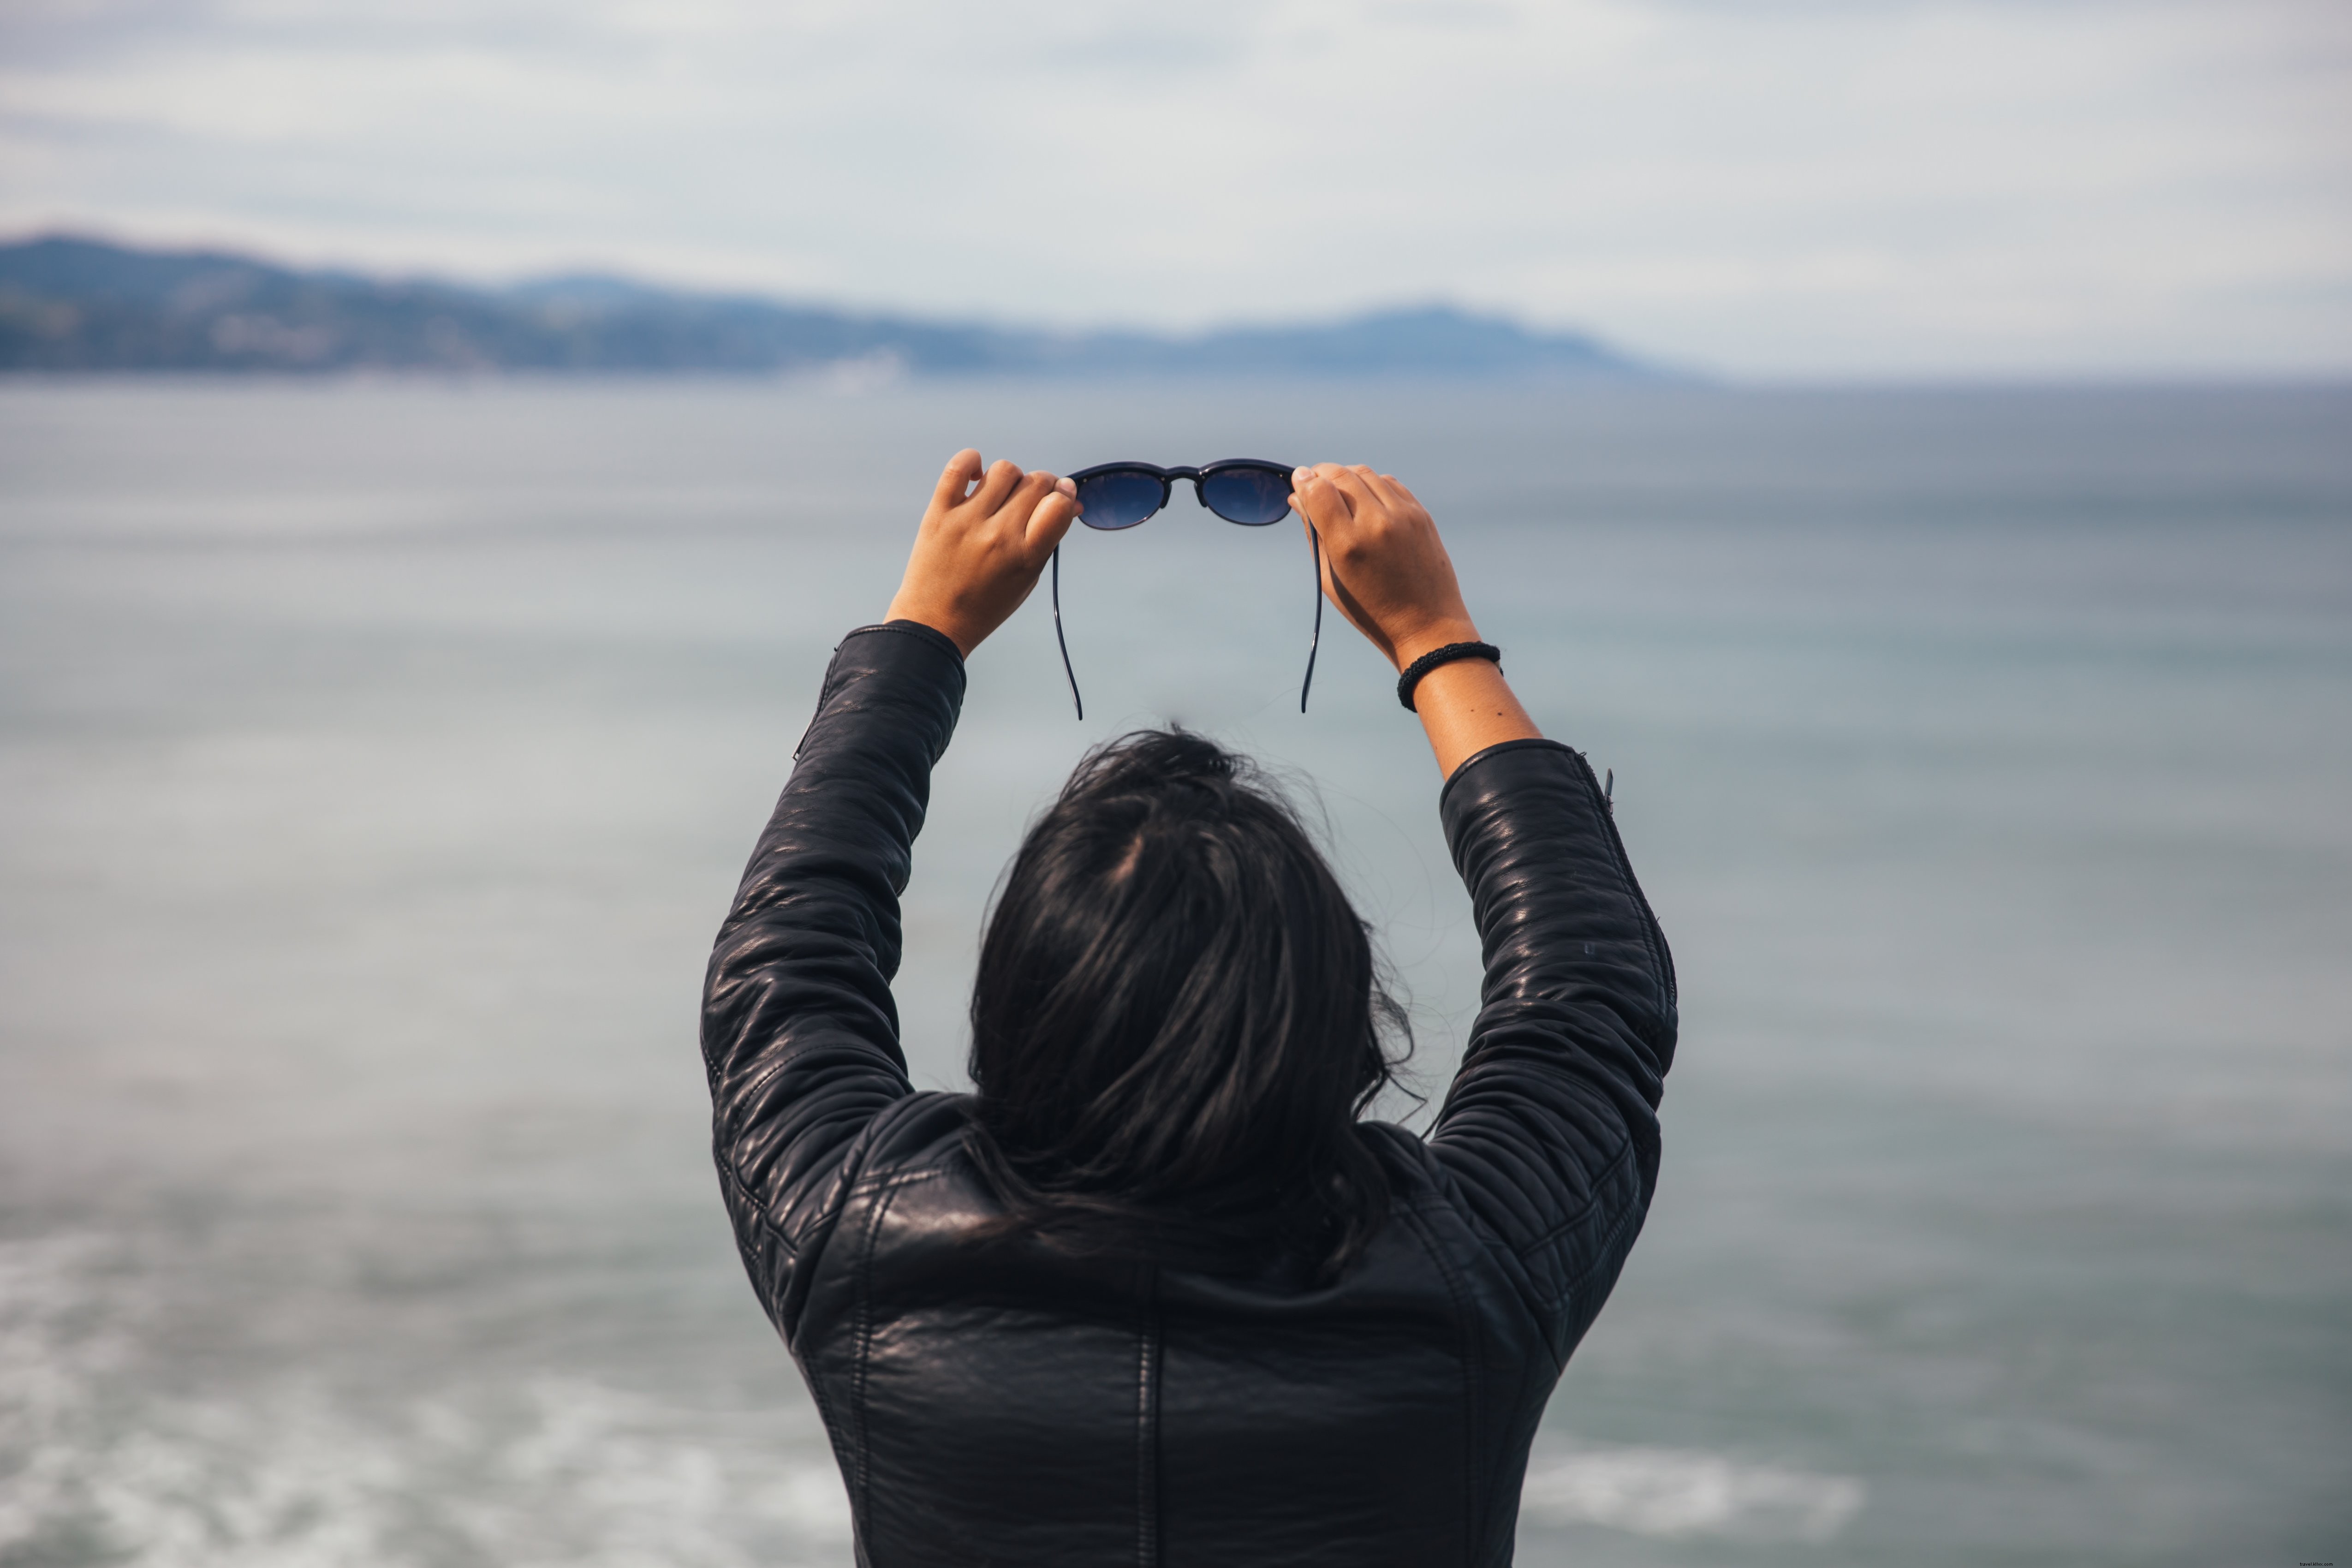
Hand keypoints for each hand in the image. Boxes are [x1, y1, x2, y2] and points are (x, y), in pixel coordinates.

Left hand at [885, 450, 1079, 656]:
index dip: (1066, 494)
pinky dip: (972, 461)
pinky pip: (959, 467)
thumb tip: (1069, 502)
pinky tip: (977, 476)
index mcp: (1025, 557)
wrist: (934, 622)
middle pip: (1035, 483)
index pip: (1059, 505)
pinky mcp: (939, 513)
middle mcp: (998, 535)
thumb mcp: (1028, 578)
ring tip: (1004, 495)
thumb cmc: (985, 604)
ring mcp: (966, 521)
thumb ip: (1047, 540)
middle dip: (1044, 485)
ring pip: (1005, 470)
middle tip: (1034, 498)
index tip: (1062, 496)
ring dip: (1012, 478)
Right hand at [1289, 462, 1539, 773]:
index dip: (1303, 480)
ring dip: (1346, 476)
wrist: (1427, 626)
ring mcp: (1402, 516)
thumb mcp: (1332, 579)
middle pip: (1340, 475)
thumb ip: (1314, 536)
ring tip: (1338, 492)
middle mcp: (1375, 523)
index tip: (1298, 481)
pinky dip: (1372, 484)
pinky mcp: (1421, 515)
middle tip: (1313, 483)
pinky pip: (1390, 483)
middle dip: (1320, 473)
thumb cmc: (1371, 610)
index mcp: (1347, 545)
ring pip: (1365, 474)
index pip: (1317, 490)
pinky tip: (1365, 499)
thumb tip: (1298, 500)